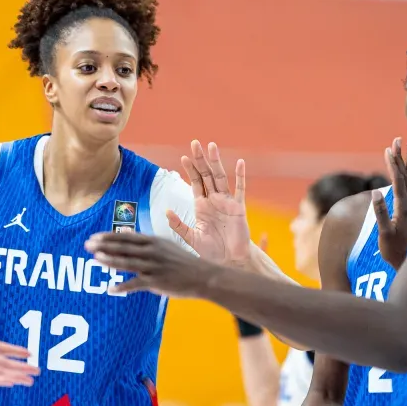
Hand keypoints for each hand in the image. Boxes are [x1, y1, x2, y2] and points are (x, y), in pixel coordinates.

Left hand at [85, 232, 207, 296]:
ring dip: (110, 261)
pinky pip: (136, 285)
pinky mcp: (156, 282)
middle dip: (104, 246)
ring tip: (96, 259)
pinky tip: (110, 290)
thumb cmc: (182, 261)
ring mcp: (154, 267)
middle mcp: (152, 252)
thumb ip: (145, 242)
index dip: (109, 237)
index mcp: (153, 242)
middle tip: (87, 245)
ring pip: (127, 263)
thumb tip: (126, 234)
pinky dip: (122, 288)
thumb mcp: (165, 246)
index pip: (126, 237)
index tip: (94, 237)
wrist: (202, 276)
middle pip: (123, 248)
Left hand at [168, 140, 251, 266]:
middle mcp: (214, 200)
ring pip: (220, 177)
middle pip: (206, 175)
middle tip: (195, 143)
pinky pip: (240, 189)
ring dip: (216, 162)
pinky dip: (240, 176)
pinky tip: (239, 162)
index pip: (195, 183)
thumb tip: (166, 211)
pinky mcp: (238, 208)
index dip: (190, 170)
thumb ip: (178, 225)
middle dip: (200, 160)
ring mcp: (227, 202)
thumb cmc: (210, 251)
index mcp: (201, 206)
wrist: (228, 262)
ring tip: (211, 146)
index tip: (183, 157)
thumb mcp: (191, 238)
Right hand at [374, 137, 406, 269]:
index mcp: (403, 207)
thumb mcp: (384, 233)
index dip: (393, 164)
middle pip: (406, 176)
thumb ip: (381, 213)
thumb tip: (376, 192)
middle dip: (401, 158)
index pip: (398, 180)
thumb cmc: (394, 250)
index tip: (388, 149)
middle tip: (397, 140)